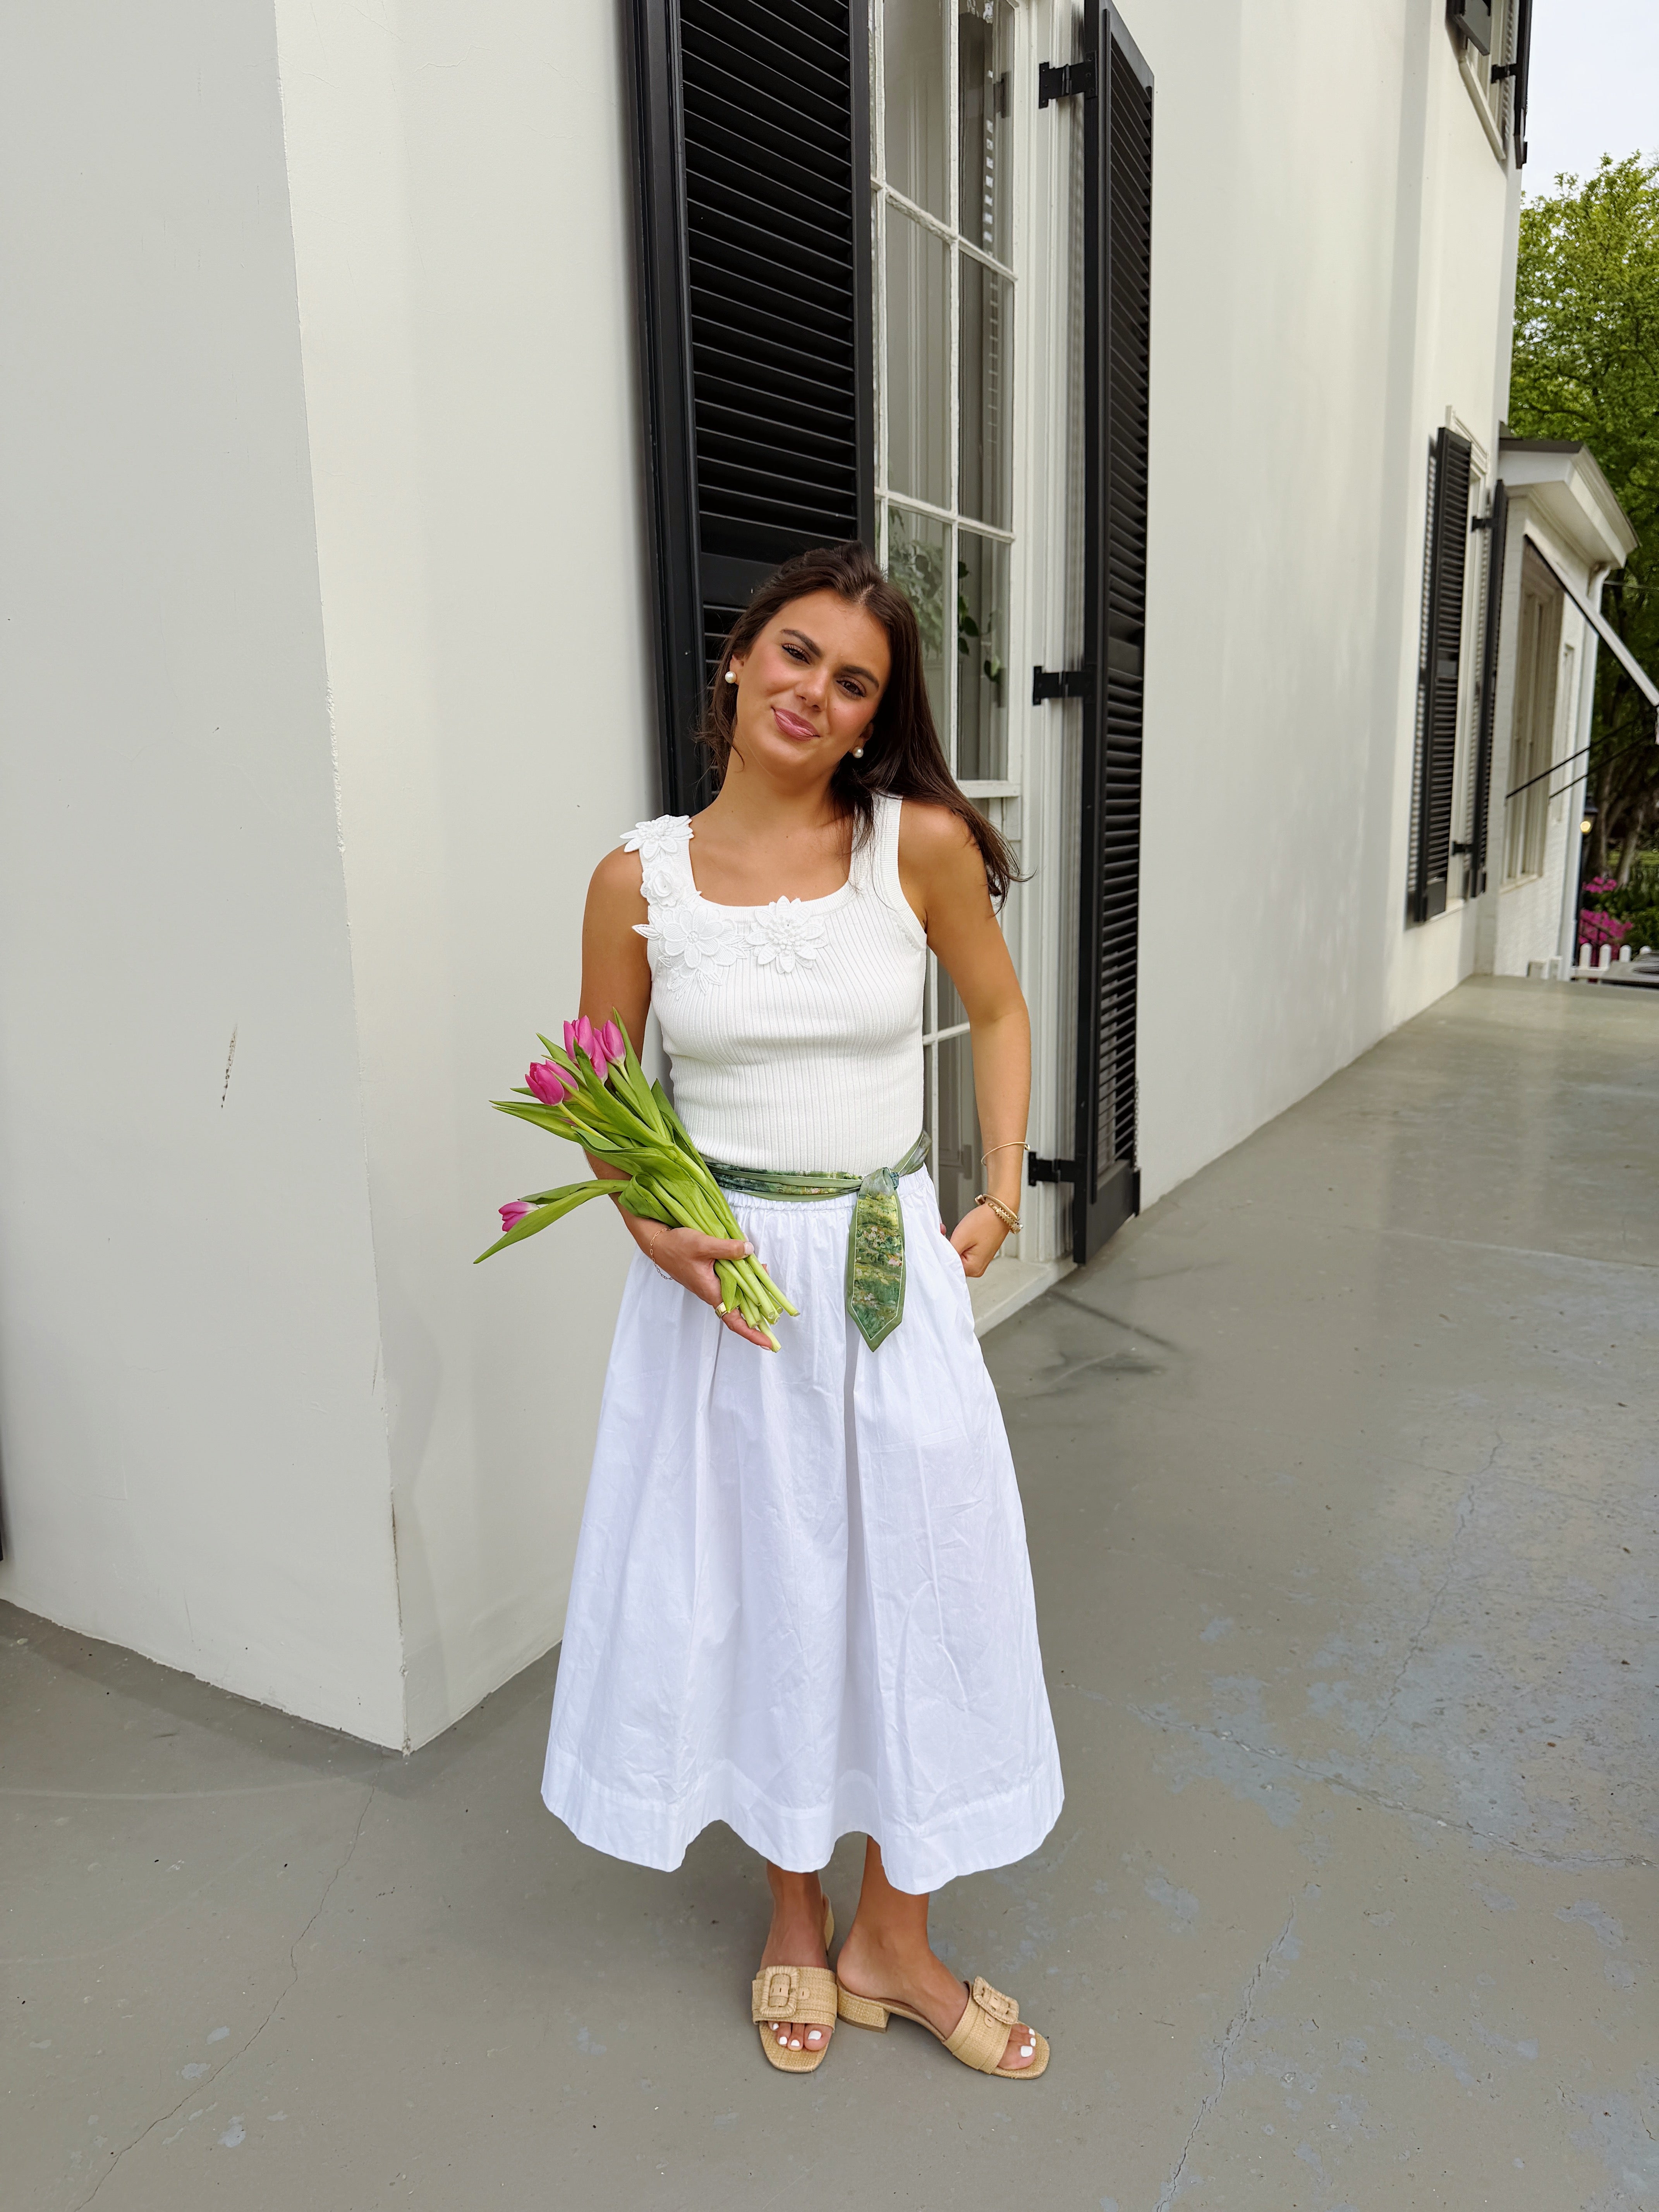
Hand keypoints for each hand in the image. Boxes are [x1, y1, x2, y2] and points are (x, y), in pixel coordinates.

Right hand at [640, 1224, 773, 1348]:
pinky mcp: (711, 1275)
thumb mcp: (704, 1245)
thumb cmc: (677, 1247)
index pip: (734, 1320)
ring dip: (752, 1287)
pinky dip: (743, 1275)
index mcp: (711, 1292)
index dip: (752, 1333)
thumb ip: (728, 1249)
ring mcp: (712, 1285)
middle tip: (777, 1306)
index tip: (768, 1343)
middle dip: (759, 1308)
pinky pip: (731, 1281)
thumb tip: (749, 1251)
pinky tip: (751, 1263)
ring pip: (738, 1292)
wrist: (659, 1243)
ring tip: (764, 1273)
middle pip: (741, 1308)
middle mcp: (713, 1292)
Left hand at [947, 1204, 1009, 1279]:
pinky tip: (959, 1234)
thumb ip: (948, 1252)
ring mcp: (978, 1262)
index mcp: (973, 1269)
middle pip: (952, 1261)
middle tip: (944, 1232)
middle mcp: (977, 1269)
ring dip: (951, 1244)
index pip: (948, 1266)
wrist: (1000, 1211)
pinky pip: (963, 1251)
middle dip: (945, 1247)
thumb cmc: (985, 1222)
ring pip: (956, 1255)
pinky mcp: (978, 1254)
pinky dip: (958, 1242)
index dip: (941, 1251)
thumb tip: (940, 1259)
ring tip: (954, 1232)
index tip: (939, 1239)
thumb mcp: (961, 1237)